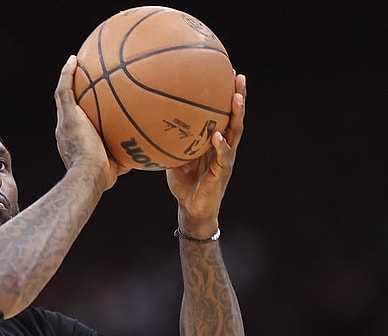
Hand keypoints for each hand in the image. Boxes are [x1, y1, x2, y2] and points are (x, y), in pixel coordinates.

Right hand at [54, 55, 129, 192]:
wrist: (89, 176)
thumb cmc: (103, 177)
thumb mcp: (119, 165)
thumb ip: (129, 155)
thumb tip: (147, 153)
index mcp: (74, 140)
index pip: (76, 121)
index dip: (81, 111)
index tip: (89, 103)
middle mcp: (64, 129)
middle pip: (67, 106)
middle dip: (74, 92)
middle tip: (82, 79)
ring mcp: (64, 122)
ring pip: (63, 95)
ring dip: (67, 77)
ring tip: (75, 62)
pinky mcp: (67, 116)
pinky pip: (65, 90)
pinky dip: (68, 74)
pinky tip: (74, 60)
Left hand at [166, 72, 246, 236]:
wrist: (190, 208)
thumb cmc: (183, 183)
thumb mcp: (173, 157)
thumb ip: (169, 141)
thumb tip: (149, 122)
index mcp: (214, 140)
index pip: (223, 113)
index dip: (225, 95)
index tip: (225, 73)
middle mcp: (224, 146)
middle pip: (235, 117)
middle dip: (238, 96)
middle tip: (238, 77)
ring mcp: (225, 158)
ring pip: (235, 133)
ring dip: (237, 115)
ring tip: (236, 97)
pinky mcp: (223, 173)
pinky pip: (223, 156)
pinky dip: (220, 145)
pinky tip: (217, 135)